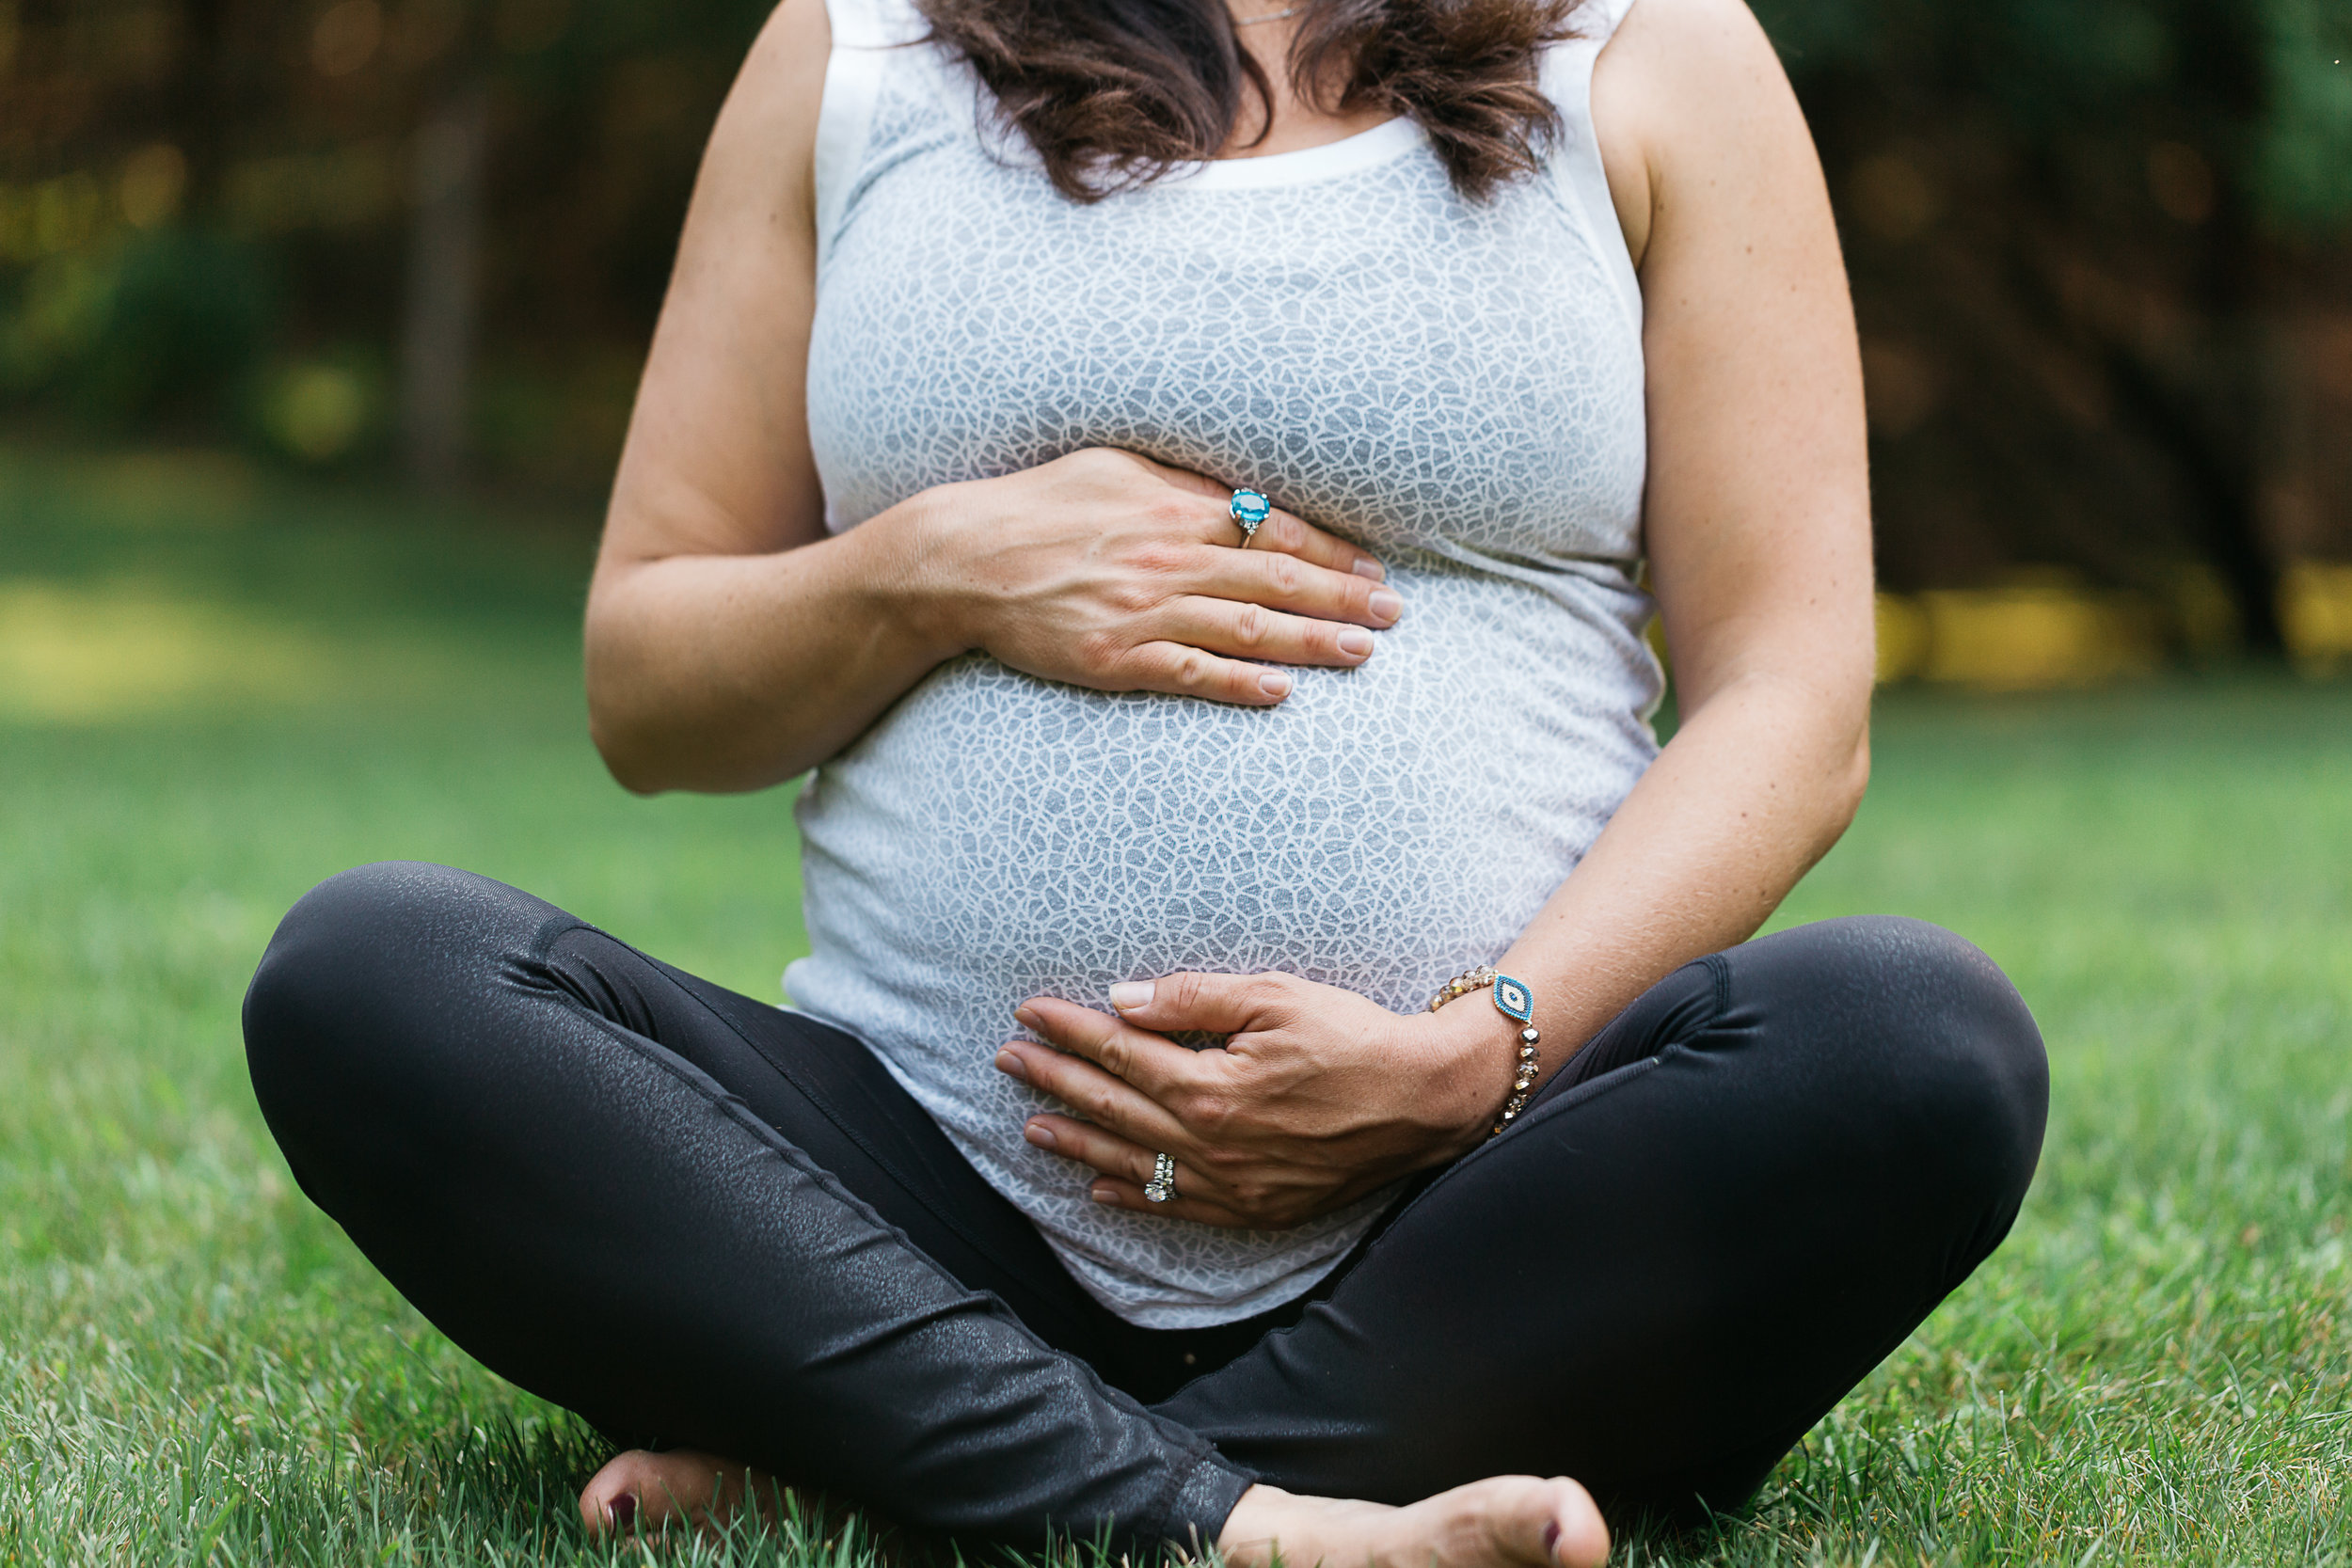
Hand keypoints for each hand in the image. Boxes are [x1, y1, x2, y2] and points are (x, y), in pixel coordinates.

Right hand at [907, 448, 1404, 705]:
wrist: (963, 560)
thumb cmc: (1037, 506)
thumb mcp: (1113, 467)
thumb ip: (1180, 482)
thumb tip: (1240, 490)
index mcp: (1173, 509)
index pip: (1273, 529)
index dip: (1332, 550)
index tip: (1375, 567)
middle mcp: (1168, 558)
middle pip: (1276, 578)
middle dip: (1343, 596)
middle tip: (1396, 613)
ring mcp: (1142, 612)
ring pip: (1246, 628)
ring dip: (1311, 641)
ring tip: (1364, 652)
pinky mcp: (1114, 658)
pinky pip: (1189, 673)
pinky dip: (1238, 684)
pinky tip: (1282, 693)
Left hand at [994, 971, 1518, 1228]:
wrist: (1425, 1102)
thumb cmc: (1355, 1038)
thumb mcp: (1276, 997)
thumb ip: (1194, 999)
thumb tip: (1123, 1000)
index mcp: (1209, 1088)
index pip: (1118, 1053)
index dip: (1068, 1031)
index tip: (1029, 1013)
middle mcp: (1210, 1145)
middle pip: (1112, 1108)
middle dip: (1054, 1080)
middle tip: (1007, 1061)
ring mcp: (1231, 1185)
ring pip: (1133, 1164)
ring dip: (1077, 1143)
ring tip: (1032, 1126)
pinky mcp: (1255, 1210)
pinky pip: (1177, 1209)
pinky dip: (1134, 1199)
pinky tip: (1101, 1190)